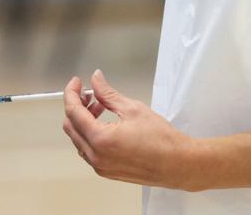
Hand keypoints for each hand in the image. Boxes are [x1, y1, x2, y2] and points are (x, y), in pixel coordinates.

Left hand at [63, 70, 201, 190]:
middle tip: (88, 93)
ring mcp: (100, 166)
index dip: (71, 93)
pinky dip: (90, 134)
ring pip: (79, 139)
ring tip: (100, 106)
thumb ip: (108, 93)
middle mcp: (96, 156)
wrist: (178, 164)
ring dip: (84, 121)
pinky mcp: (107, 170)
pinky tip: (105, 123)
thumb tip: (96, 80)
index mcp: (100, 140)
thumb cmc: (162, 140)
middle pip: (71, 126)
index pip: (73, 112)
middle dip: (76, 106)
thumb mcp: (132, 108)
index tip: (76, 83)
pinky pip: (88, 150)